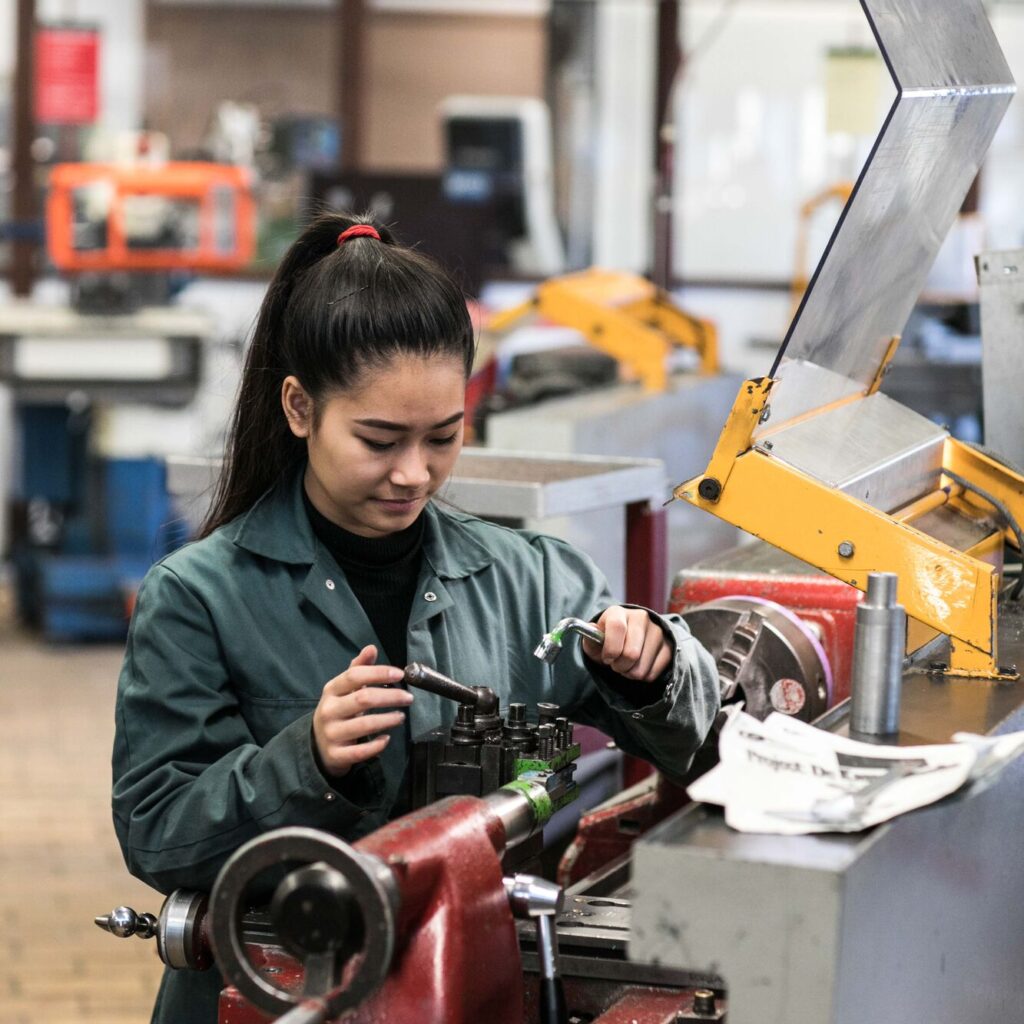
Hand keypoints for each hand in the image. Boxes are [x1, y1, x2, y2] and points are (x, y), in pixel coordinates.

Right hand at [312, 645, 413, 776]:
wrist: (318, 746)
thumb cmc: (338, 710)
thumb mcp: (344, 689)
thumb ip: (359, 669)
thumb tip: (371, 648)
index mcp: (332, 690)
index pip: (354, 676)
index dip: (378, 673)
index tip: (400, 674)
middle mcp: (329, 710)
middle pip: (363, 699)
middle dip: (390, 696)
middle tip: (409, 698)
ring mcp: (332, 733)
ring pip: (364, 725)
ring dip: (387, 720)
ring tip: (401, 716)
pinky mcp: (336, 755)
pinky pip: (360, 751)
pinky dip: (376, 745)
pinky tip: (387, 739)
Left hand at [581, 606, 672, 682]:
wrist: (627, 640)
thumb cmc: (607, 641)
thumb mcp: (594, 641)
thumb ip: (590, 638)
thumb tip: (591, 631)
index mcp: (618, 613)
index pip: (617, 627)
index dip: (610, 648)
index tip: (607, 658)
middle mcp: (640, 617)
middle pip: (631, 653)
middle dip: (619, 666)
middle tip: (615, 664)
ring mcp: (657, 631)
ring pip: (641, 667)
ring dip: (630, 673)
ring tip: (627, 665)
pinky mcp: (668, 646)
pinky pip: (653, 673)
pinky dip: (642, 676)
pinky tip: (639, 666)